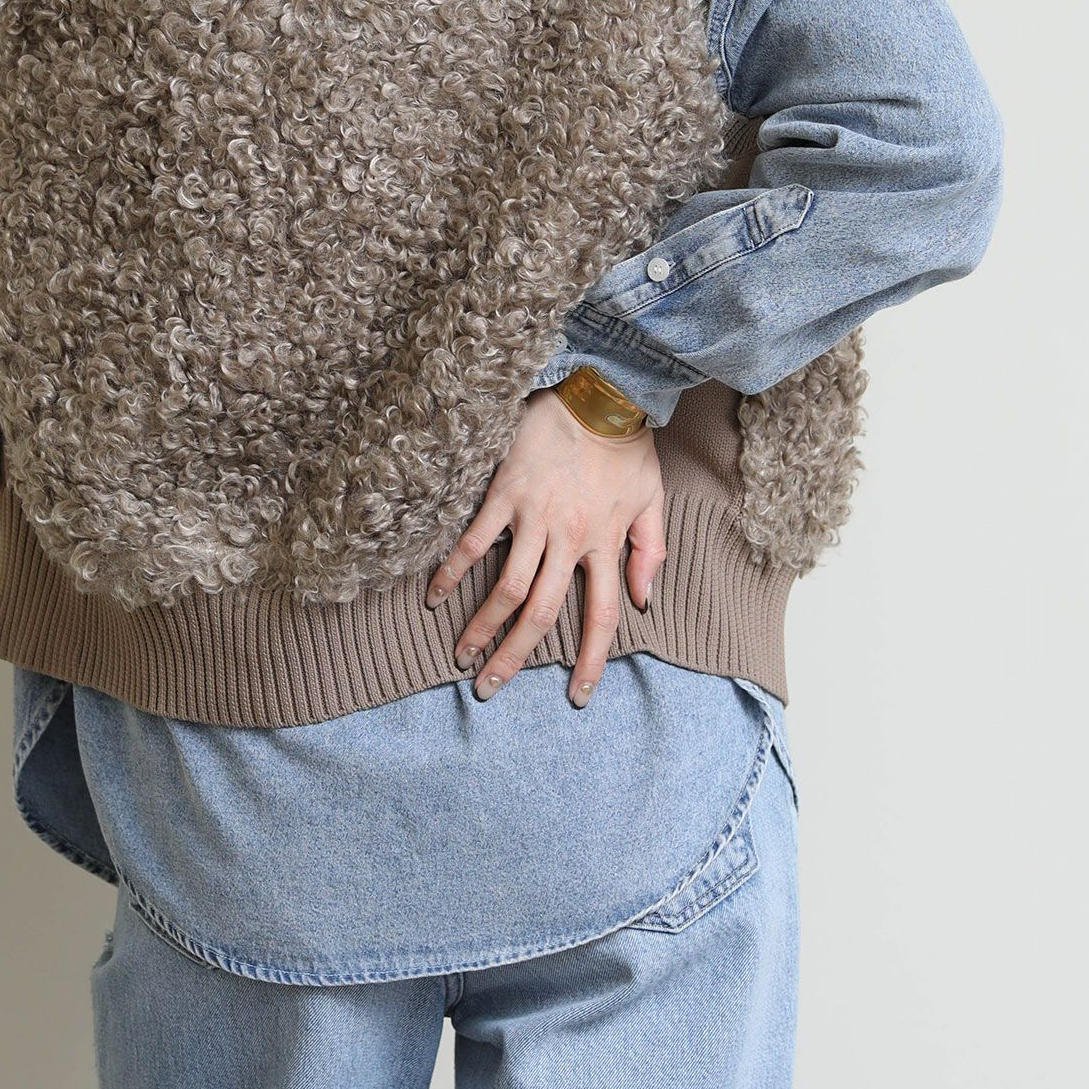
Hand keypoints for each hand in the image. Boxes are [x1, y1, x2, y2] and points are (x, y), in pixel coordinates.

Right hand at [425, 387, 665, 708]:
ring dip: (481, 626)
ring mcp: (536, 516)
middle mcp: (571, 538)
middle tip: (489, 686)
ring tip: (461, 654)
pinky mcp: (506, 492)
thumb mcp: (653, 499)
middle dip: (515, 656)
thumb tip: (644, 602)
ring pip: (507, 586)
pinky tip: (435, 596)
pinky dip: (453, 570)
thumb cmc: (627, 445)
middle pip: (542, 612)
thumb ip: (650, 552)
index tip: (577, 696)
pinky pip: (477, 540)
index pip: (602, 615)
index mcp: (607, 543)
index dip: (590, 659)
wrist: (599, 393)